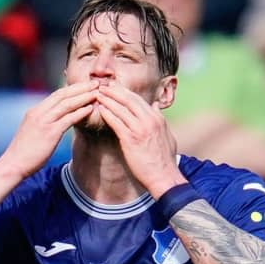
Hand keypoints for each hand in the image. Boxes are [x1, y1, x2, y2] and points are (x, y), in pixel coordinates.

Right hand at [0, 81, 98, 178]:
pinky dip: (80, 112)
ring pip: (67, 104)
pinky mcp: (50, 132)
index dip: (72, 88)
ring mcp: (44, 122)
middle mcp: (39, 112)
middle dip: (80, 88)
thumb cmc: (23, 152)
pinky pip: (68, 119)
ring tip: (97, 93)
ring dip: (83, 97)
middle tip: (95, 84)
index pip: (56, 94)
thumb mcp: (31, 131)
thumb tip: (53, 121)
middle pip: (62, 94)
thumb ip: (42, 123)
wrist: (14, 163)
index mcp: (34, 111)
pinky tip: (90, 109)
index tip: (84, 86)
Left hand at [96, 82, 186, 196]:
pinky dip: (107, 113)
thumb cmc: (164, 160)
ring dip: (108, 100)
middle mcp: (149, 120)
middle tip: (102, 86)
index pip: (138, 99)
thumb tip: (155, 107)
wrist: (164, 176)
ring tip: (97, 95)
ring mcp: (140, 129)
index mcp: (157, 118)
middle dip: (114, 91)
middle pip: (129, 99)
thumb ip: (159, 120)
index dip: (124, 92)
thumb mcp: (167, 135)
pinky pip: (116, 122)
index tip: (114, 88)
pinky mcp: (131, 139)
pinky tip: (99, 109)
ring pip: (121, 108)